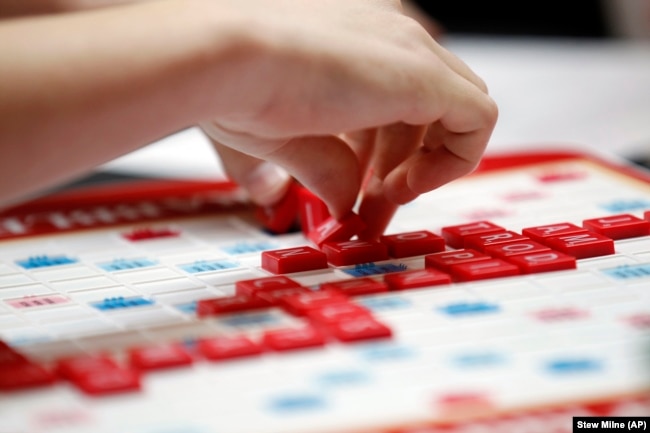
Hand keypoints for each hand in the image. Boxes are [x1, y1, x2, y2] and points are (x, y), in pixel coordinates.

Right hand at [201, 0, 496, 238]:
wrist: (224, 60)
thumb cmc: (232, 86)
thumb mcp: (285, 138)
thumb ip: (326, 168)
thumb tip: (343, 206)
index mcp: (351, 39)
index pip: (392, 96)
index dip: (381, 151)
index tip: (360, 188)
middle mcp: (386, 34)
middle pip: (424, 108)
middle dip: (400, 168)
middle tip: (372, 211)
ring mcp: (409, 50)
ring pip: (454, 112)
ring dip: (421, 170)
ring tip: (382, 204)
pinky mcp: (425, 74)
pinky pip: (478, 120)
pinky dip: (453, 162)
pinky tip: (408, 187)